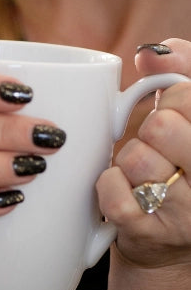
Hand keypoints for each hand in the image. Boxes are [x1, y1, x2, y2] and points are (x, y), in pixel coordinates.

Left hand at [97, 38, 190, 289]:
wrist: (165, 239)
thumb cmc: (176, 166)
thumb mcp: (186, 119)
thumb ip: (179, 76)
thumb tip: (153, 51)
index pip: (188, 96)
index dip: (171, 100)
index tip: (173, 114)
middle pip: (163, 125)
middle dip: (149, 130)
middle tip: (156, 147)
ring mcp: (187, 211)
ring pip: (136, 158)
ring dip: (126, 162)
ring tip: (141, 174)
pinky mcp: (151, 233)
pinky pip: (113, 190)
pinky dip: (107, 186)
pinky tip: (122, 192)